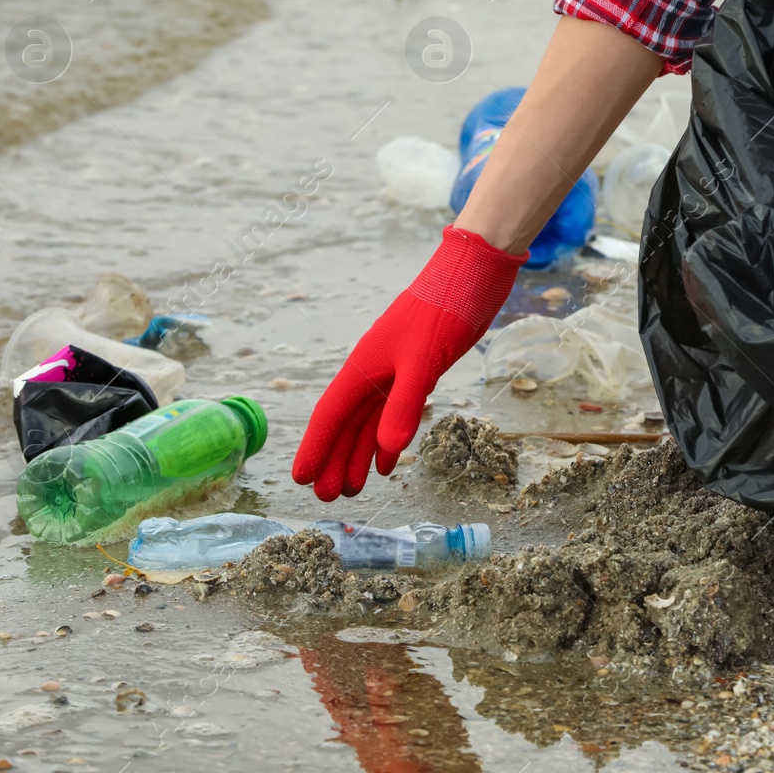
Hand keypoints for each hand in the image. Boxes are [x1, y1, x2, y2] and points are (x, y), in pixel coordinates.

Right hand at [292, 225, 525, 499]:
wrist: (473, 274)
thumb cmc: (445, 310)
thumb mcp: (425, 361)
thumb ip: (405, 404)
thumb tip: (386, 450)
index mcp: (365, 367)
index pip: (331, 415)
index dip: (315, 448)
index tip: (300, 480)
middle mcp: (373, 371)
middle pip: (346, 424)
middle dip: (334, 460)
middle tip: (328, 498)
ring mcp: (395, 370)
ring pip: (368, 421)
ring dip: (359, 454)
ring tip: (352, 488)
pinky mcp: (417, 369)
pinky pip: (392, 411)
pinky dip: (388, 437)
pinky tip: (387, 460)